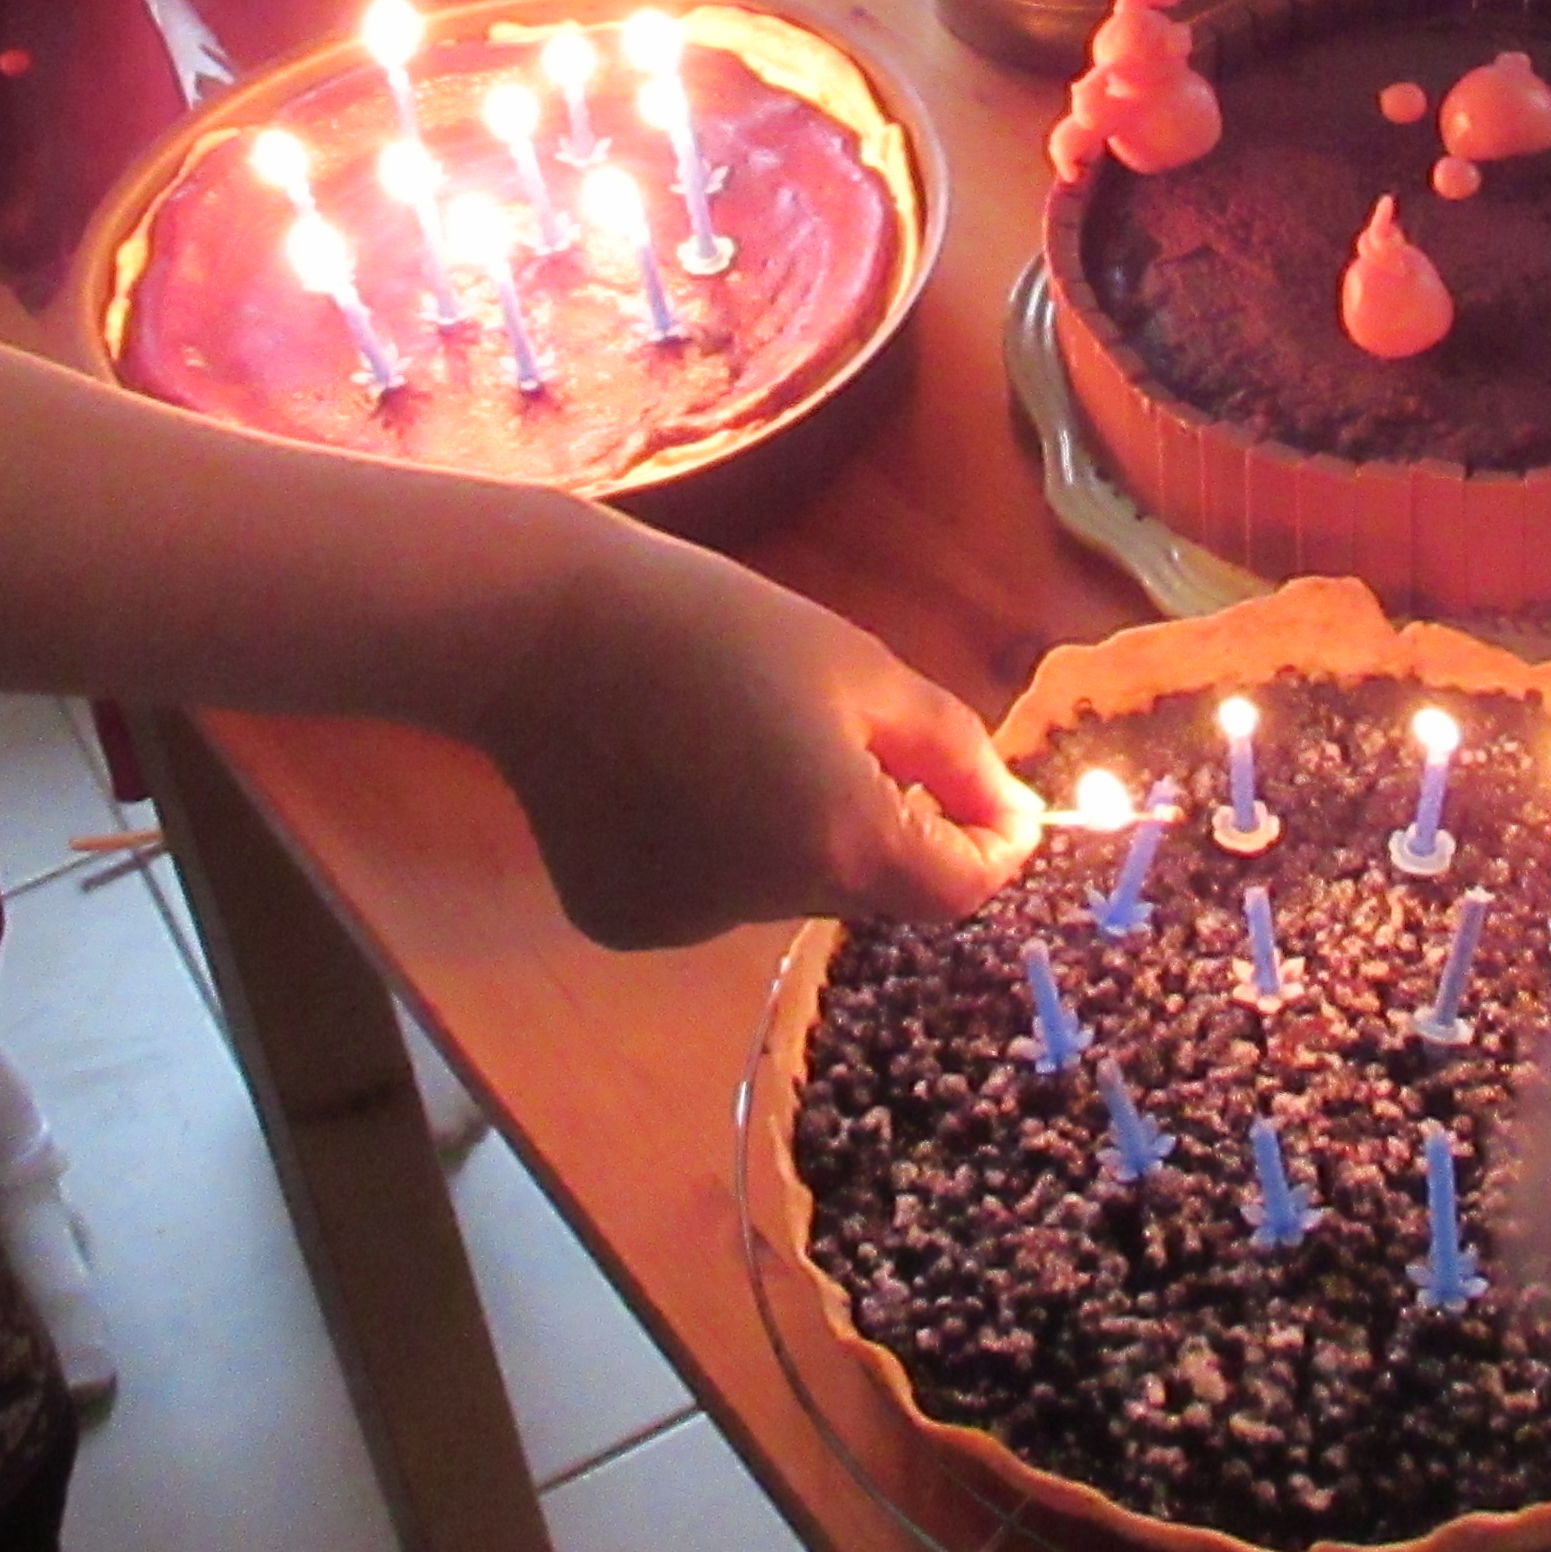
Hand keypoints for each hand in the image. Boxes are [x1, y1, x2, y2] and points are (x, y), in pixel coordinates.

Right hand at [472, 523, 1040, 948]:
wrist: (540, 630)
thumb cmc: (716, 624)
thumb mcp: (861, 669)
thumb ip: (953, 751)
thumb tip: (1011, 817)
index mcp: (841, 840)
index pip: (959, 889)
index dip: (992, 847)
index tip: (995, 800)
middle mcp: (769, 909)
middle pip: (870, 888)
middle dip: (882, 823)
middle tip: (839, 731)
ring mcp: (689, 927)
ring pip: (787, 890)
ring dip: (796, 836)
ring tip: (735, 739)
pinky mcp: (626, 923)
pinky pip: (710, 896)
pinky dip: (716, 852)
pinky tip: (670, 779)